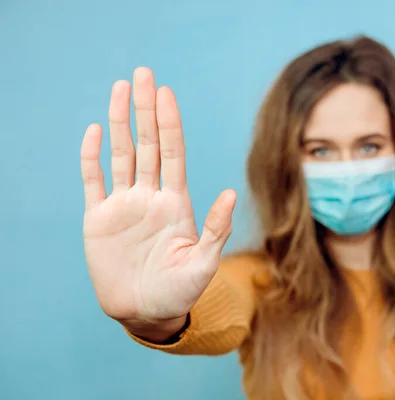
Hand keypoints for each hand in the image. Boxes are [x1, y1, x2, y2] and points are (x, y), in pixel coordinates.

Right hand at [80, 67, 235, 338]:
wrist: (147, 313)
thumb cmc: (180, 292)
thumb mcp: (203, 263)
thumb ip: (216, 228)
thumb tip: (231, 193)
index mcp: (176, 203)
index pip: (172, 153)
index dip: (169, 123)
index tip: (166, 93)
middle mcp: (150, 196)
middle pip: (147, 143)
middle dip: (145, 109)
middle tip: (143, 74)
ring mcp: (124, 205)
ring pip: (122, 154)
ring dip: (120, 121)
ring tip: (120, 88)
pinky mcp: (98, 219)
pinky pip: (94, 181)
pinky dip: (92, 157)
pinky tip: (95, 131)